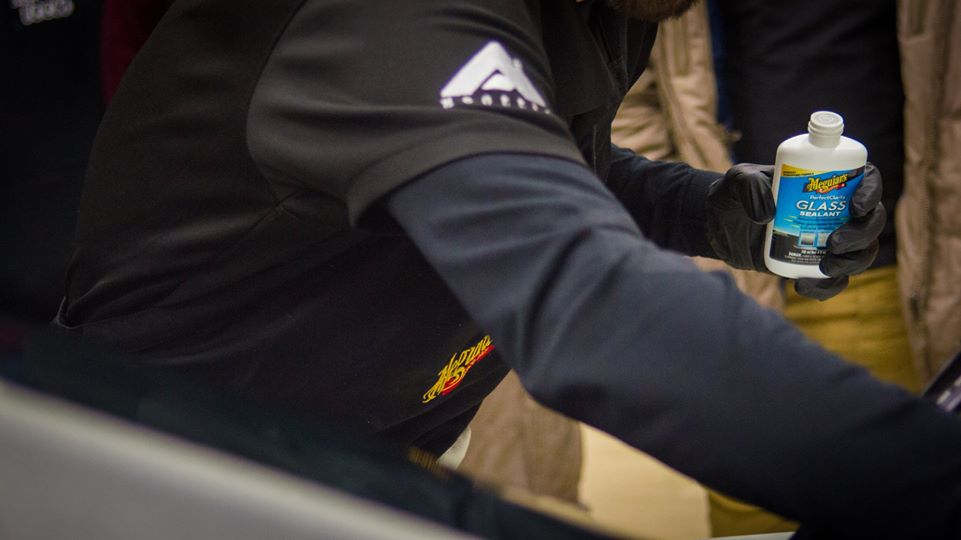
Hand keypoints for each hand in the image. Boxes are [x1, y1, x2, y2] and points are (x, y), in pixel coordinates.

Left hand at [705, 162, 885, 300]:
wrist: (719, 226)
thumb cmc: (735, 194)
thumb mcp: (738, 180)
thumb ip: (749, 186)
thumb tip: (768, 216)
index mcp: (828, 182)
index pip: (867, 181)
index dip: (872, 193)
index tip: (855, 206)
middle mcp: (837, 211)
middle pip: (871, 223)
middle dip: (862, 235)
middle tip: (835, 243)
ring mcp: (828, 241)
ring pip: (861, 255)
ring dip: (852, 263)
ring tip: (825, 267)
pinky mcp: (813, 265)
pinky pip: (834, 282)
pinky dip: (826, 288)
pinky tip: (802, 286)